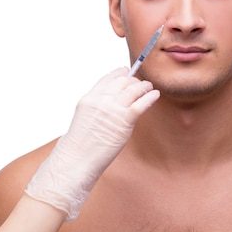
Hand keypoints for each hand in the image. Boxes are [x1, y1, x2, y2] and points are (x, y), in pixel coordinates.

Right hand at [25, 67, 159, 220]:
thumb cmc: (80, 145)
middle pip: (123, 81)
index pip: (107, 78)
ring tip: (149, 88)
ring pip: (134, 89)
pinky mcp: (124, 120)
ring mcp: (113, 109)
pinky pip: (142, 102)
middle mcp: (101, 100)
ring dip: (144, 86)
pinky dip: (150, 96)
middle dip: (133, 80)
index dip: (120, 73)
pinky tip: (155, 95)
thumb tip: (112, 104)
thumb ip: (97, 108)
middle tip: (140, 84)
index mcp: (89, 98)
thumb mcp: (84, 118)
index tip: (126, 71)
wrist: (77, 159)